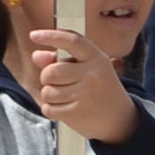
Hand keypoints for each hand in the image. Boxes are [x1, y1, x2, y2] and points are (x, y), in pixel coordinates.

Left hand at [26, 27, 138, 142]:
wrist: (120, 118)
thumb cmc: (100, 89)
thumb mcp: (88, 69)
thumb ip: (61, 60)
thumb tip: (36, 56)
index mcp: (96, 58)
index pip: (73, 41)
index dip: (52, 36)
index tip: (35, 35)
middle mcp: (92, 74)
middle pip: (51, 71)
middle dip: (47, 77)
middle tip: (58, 82)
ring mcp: (85, 95)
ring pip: (47, 92)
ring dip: (50, 95)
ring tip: (65, 97)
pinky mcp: (77, 113)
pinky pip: (48, 108)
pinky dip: (51, 110)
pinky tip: (63, 108)